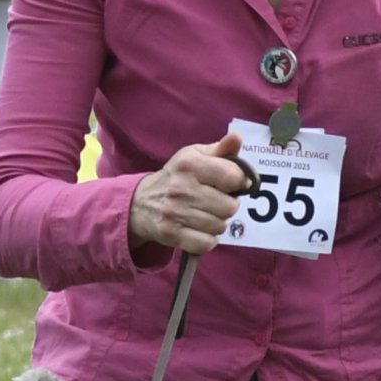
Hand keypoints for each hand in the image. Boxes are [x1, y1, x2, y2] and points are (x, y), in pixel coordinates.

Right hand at [128, 131, 248, 255]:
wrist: (141, 202)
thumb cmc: (176, 176)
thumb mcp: (195, 156)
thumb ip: (220, 149)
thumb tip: (237, 137)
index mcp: (190, 163)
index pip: (233, 177)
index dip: (239, 182)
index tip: (231, 183)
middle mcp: (182, 187)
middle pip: (230, 206)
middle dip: (227, 205)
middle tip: (215, 201)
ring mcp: (175, 212)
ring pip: (220, 226)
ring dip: (217, 223)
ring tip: (205, 214)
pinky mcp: (171, 234)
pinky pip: (207, 243)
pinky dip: (207, 240)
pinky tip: (199, 230)